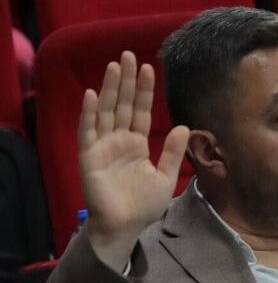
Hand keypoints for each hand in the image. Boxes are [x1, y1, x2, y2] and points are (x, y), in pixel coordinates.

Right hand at [78, 52, 188, 269]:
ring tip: (115, 66)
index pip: (141, 111)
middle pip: (123, 105)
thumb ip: (173, 152)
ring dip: (110, 89)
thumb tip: (184, 125)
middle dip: (127, 81)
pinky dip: (90, 113)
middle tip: (129, 56)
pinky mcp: (89, 156)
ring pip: (106, 111)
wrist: (125, 226)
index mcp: (137, 144)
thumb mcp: (165, 176)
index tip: (149, 68)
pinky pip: (88, 131)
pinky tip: (94, 95)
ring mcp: (103, 146)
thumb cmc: (144, 205)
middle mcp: (119, 141)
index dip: (144, 91)